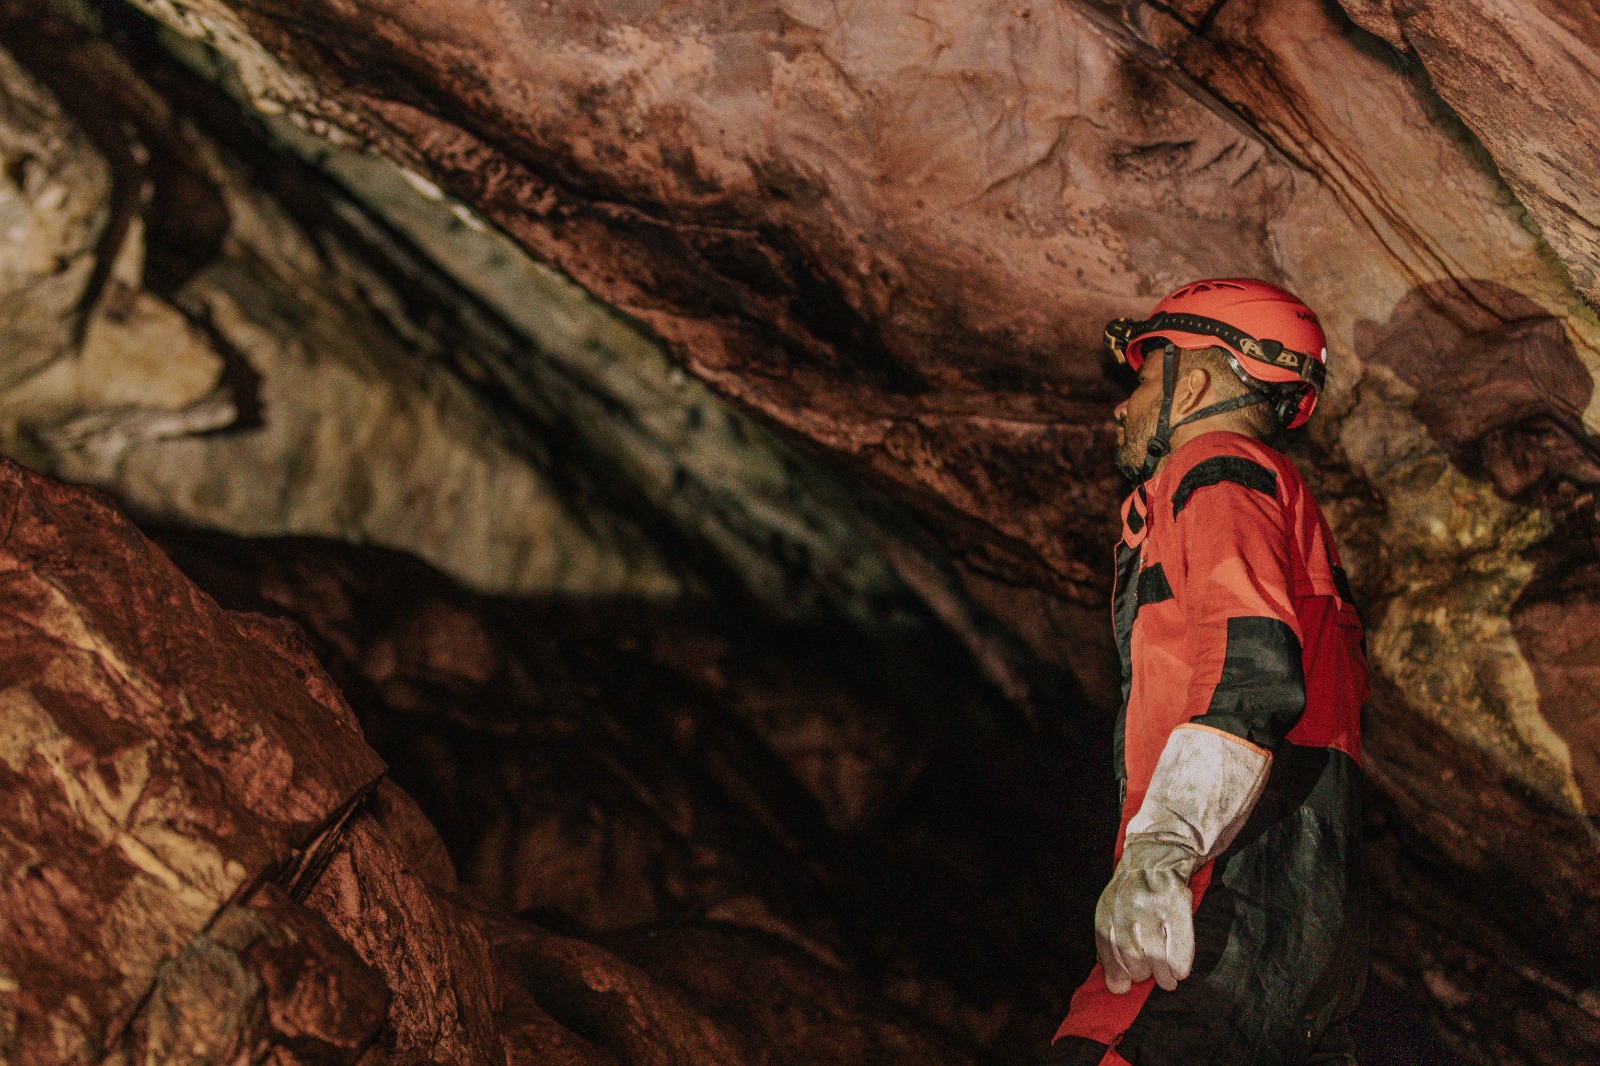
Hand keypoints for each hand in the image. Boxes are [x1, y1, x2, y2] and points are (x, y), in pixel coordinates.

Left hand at [1094, 839, 1197, 993]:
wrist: (1158, 854)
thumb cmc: (1133, 891)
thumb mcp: (1112, 908)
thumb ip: (1110, 942)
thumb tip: (1116, 985)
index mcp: (1108, 906)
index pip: (1106, 946)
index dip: (1114, 970)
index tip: (1122, 987)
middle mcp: (1127, 905)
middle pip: (1131, 954)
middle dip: (1140, 973)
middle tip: (1148, 977)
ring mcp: (1152, 903)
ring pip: (1156, 953)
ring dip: (1163, 975)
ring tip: (1167, 982)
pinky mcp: (1177, 903)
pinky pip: (1180, 943)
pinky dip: (1180, 963)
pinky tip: (1180, 972)